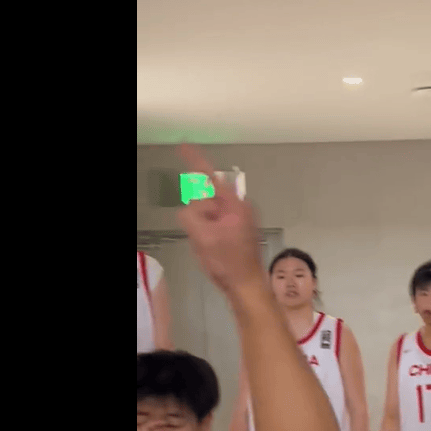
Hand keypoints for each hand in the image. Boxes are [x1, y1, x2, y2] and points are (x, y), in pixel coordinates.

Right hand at [175, 144, 264, 292]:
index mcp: (233, 204)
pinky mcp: (237, 228)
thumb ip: (191, 215)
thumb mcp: (202, 238)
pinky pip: (213, 222)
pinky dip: (208, 232)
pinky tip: (214, 249)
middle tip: (204, 238)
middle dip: (199, 214)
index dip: (194, 160)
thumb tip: (191, 209)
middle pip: (205, 198)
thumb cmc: (227, 263)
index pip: (209, 177)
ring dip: (203, 227)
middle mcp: (239, 206)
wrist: (246, 285)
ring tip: (211, 247)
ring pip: (207, 213)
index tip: (184, 145)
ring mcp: (239, 217)